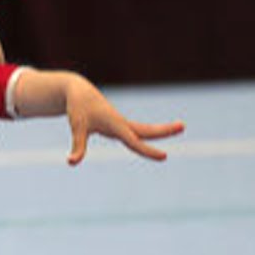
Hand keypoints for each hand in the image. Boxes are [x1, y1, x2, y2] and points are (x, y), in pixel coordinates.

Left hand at [65, 77, 183, 164]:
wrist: (78, 91)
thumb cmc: (78, 108)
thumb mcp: (77, 127)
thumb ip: (77, 146)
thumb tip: (71, 162)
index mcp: (114, 125)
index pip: (134, 141)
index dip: (148, 150)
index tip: (165, 156)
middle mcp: (121, 124)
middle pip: (146, 130)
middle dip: (165, 130)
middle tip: (183, 126)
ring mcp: (121, 124)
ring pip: (144, 129)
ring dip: (161, 130)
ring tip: (181, 126)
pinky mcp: (118, 124)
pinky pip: (137, 131)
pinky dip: (148, 134)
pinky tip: (156, 136)